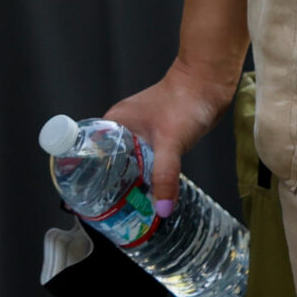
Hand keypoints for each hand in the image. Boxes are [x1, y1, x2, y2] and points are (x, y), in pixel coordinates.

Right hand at [103, 58, 237, 215]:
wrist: (208, 84)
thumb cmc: (185, 101)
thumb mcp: (171, 142)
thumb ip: (164, 176)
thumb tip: (162, 209)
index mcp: (115, 122)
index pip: (91, 153)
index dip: (87, 177)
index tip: (88, 199)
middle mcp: (123, 127)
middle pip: (108, 161)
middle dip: (109, 185)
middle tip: (109, 211)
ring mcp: (139, 132)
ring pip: (127, 162)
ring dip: (128, 181)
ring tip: (126, 207)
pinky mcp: (156, 137)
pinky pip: (143, 161)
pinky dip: (144, 175)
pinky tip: (147, 191)